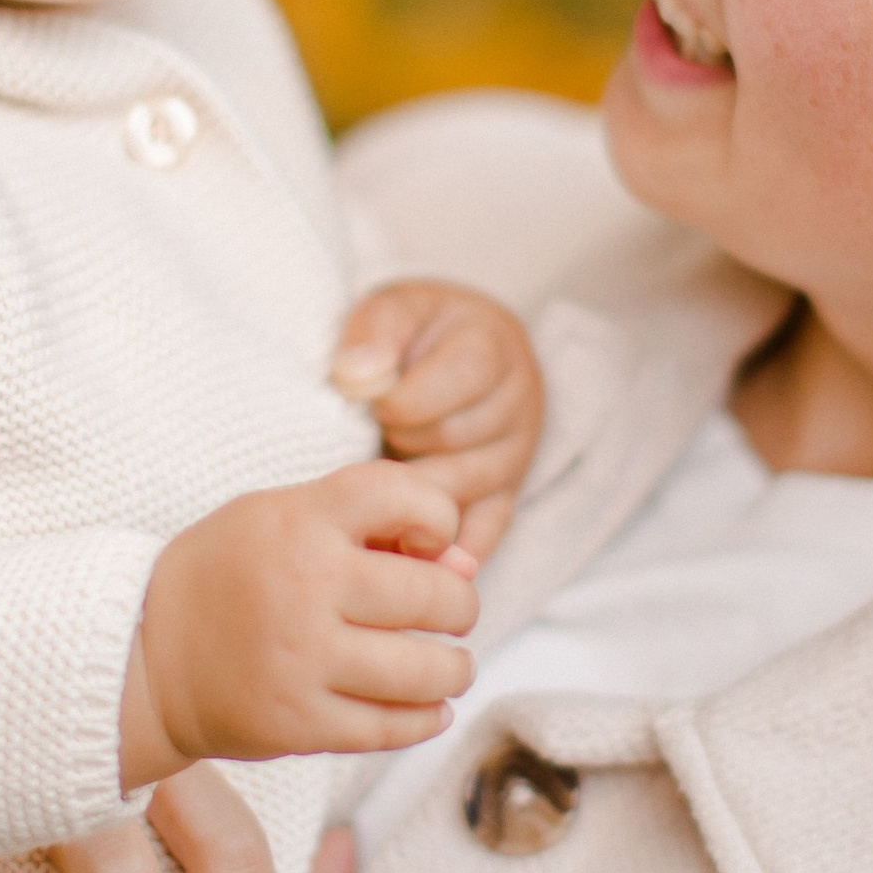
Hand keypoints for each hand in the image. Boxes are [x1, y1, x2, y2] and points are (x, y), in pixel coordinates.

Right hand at [120, 458, 474, 790]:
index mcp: (300, 522)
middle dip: (461, 608)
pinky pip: (393, 728)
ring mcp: (301, 661)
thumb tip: (466, 565)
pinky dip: (426, 718)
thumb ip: (370, 527)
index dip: (440, 518)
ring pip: (427, 671)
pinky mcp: (298, 724)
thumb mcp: (281, 519)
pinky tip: (427, 707)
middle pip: (436, 597)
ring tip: (448, 666)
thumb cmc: (228, 577)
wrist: (142, 659)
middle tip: (450, 615)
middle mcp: (304, 587)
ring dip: (455, 669)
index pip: (409, 497)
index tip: (427, 542)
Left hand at [332, 279, 543, 559]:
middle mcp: (518, 404)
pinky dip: (447, 552)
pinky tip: (408, 561)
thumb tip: (354, 377)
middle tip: (374, 435)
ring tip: (374, 481)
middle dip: (404, 441)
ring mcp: (515, 457)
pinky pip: (484, 535)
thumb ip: (373, 332)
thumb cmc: (412, 334)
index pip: (462, 379)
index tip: (372, 402)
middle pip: (458, 439)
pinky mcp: (505, 498)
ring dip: (411, 489)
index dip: (405, 398)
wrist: (447, 354)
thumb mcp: (391, 310)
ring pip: (463, 490)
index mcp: (493, 347)